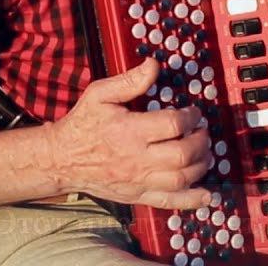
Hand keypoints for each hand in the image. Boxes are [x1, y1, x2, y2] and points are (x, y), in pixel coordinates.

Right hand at [49, 59, 212, 209]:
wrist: (60, 159)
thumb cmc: (81, 125)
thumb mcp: (100, 94)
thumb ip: (129, 81)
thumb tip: (153, 66)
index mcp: (130, 131)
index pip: (173, 125)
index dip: (190, 117)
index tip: (193, 112)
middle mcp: (137, 159)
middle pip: (182, 154)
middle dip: (200, 141)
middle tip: (202, 132)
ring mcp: (138, 180)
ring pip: (180, 179)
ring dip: (200, 166)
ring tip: (204, 153)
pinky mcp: (137, 195)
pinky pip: (169, 202)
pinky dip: (191, 200)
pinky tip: (207, 194)